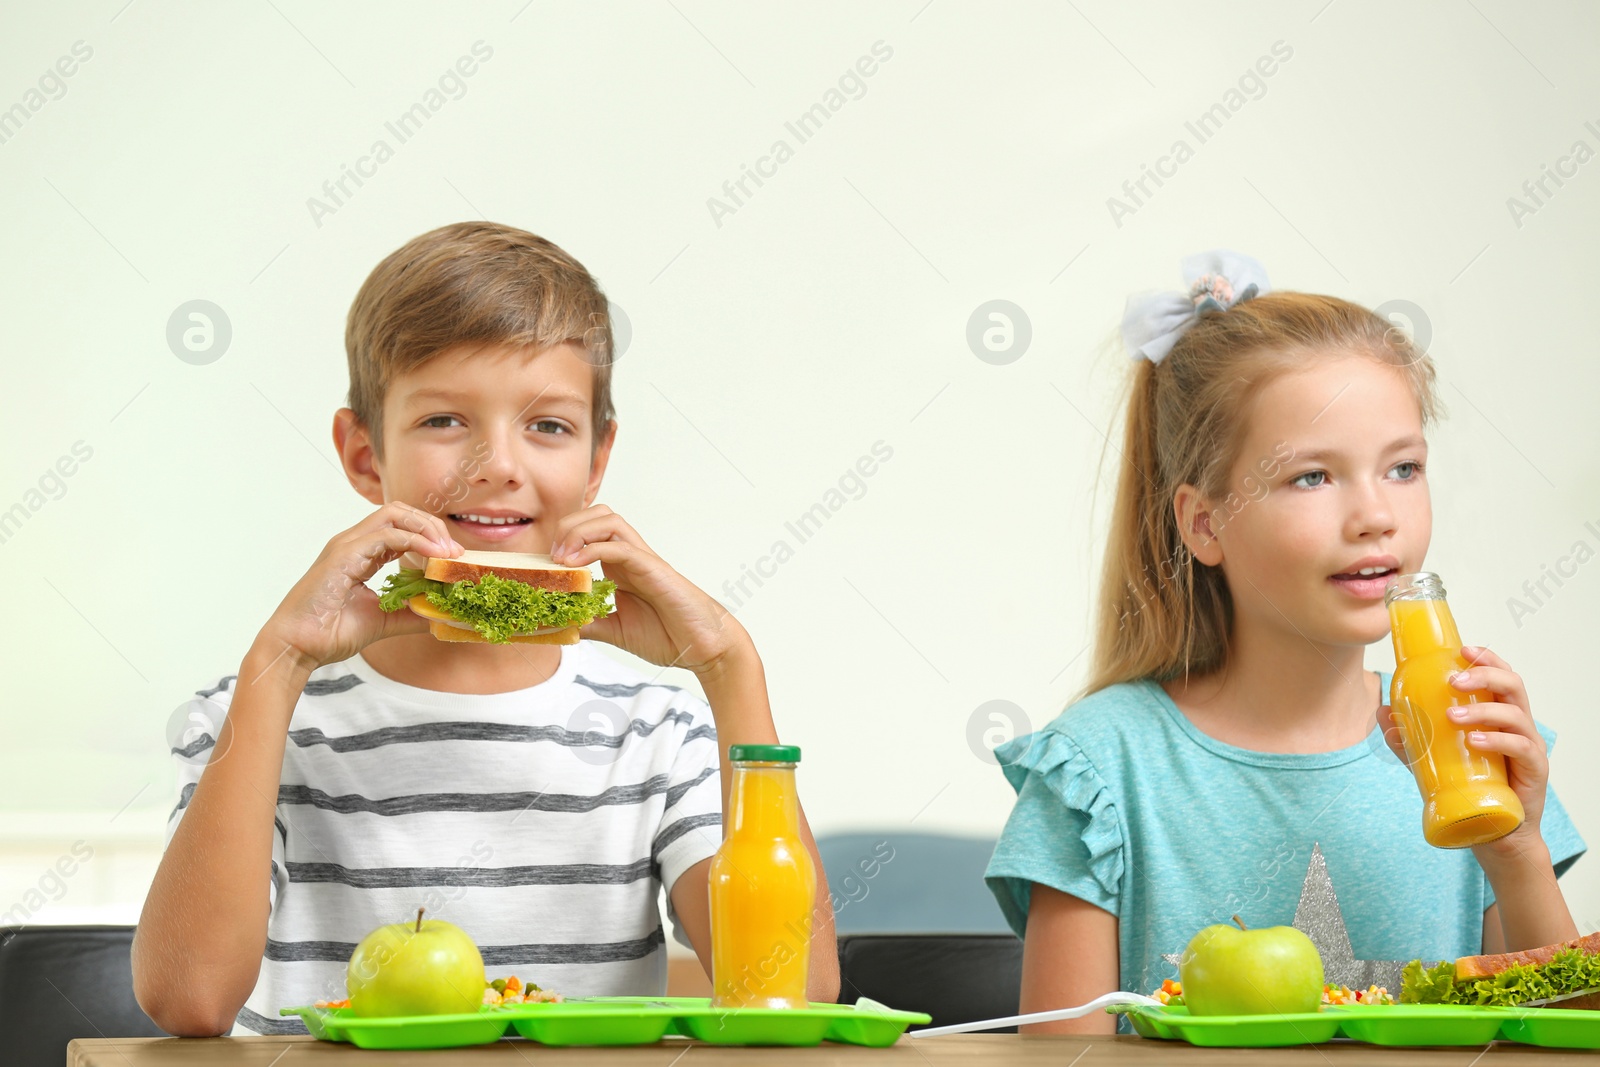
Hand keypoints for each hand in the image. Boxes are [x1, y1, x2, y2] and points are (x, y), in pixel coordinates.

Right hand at [257, 502, 461, 674]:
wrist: (296, 647)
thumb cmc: (329, 633)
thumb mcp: (382, 621)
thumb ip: (410, 614)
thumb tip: (440, 614)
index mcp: (361, 553)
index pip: (401, 527)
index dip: (430, 536)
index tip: (453, 558)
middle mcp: (354, 543)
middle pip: (400, 511)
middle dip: (432, 525)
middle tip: (454, 551)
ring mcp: (347, 545)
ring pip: (394, 514)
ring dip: (426, 528)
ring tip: (447, 552)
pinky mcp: (343, 554)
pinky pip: (386, 535)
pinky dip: (414, 542)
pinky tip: (433, 558)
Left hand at [549, 505, 747, 674]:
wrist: (703, 648)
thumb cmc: (669, 635)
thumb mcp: (616, 631)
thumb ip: (591, 624)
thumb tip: (561, 626)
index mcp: (621, 567)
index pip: (589, 532)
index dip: (563, 539)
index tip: (544, 564)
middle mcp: (630, 556)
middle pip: (597, 514)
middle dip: (568, 526)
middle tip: (551, 556)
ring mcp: (642, 559)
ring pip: (609, 520)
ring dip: (579, 531)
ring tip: (562, 558)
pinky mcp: (652, 568)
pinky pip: (620, 546)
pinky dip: (594, 549)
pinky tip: (577, 564)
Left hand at [1376, 646, 1549, 858]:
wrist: (1493, 834)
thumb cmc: (1469, 788)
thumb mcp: (1432, 760)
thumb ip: (1409, 738)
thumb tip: (1382, 713)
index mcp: (1499, 715)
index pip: (1501, 675)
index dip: (1487, 657)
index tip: (1463, 648)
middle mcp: (1518, 726)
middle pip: (1512, 686)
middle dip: (1484, 675)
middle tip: (1453, 681)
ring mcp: (1529, 747)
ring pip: (1516, 714)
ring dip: (1483, 709)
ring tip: (1452, 716)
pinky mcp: (1534, 771)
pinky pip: (1521, 748)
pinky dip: (1497, 741)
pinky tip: (1474, 741)